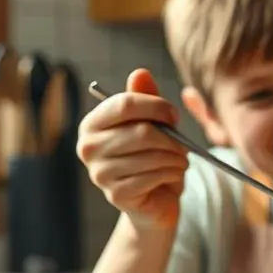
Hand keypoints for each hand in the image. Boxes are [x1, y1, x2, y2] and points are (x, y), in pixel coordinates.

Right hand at [77, 68, 187, 228]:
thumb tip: (140, 72)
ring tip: (180, 161)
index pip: (125, 104)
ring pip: (151, 156)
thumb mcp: (153, 126)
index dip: (156, 106)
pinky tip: (173, 175)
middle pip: (141, 132)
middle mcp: (89, 147)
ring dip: (175, 158)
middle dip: (171, 138)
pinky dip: (172, 174)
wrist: (155, 200)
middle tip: (183, 145)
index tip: (174, 115)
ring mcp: (99, 173)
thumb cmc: (153, 157)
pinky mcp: (116, 195)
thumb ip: (147, 100)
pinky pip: (153, 177)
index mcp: (93, 123)